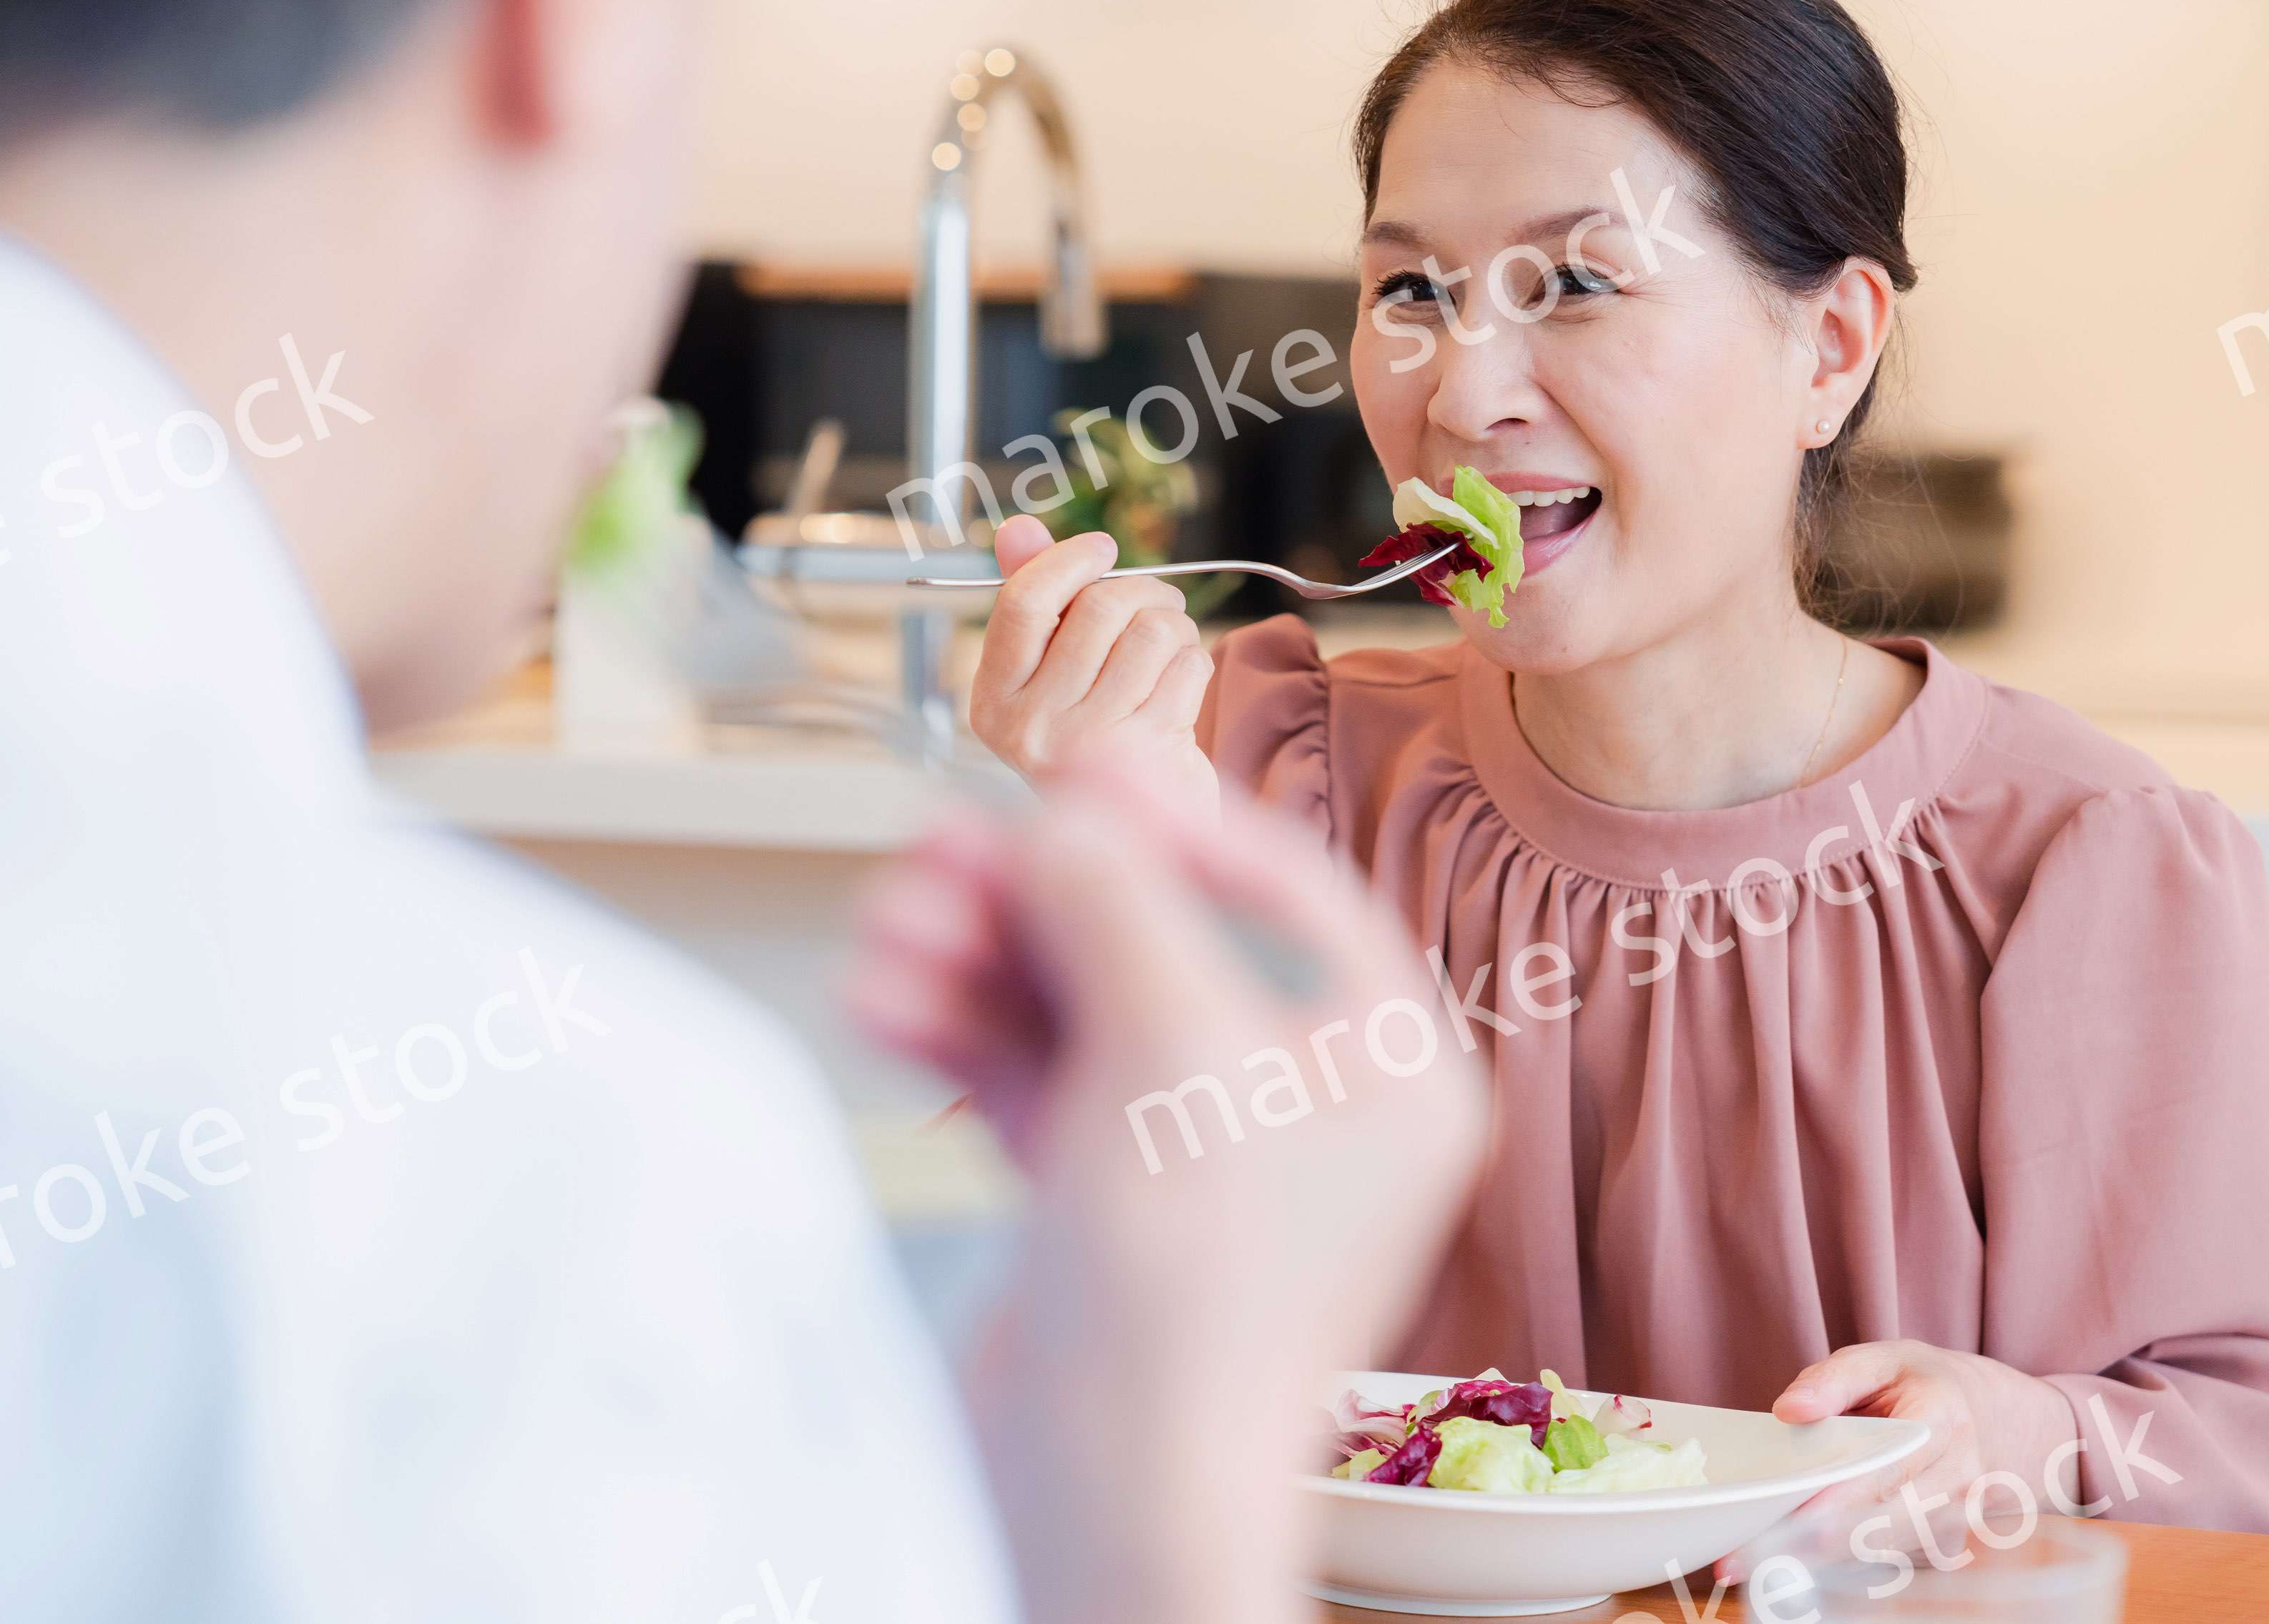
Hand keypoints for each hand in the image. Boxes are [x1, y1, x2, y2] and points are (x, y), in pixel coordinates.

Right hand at [844, 747, 1485, 1623]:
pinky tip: (885, 996)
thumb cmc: (1191, 1302)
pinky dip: (959, 1035)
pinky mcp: (1106, 1206)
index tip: (1075, 767)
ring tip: (888, 925)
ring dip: (974, 957)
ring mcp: (1198, 1160)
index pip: (1283, 891)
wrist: (1112, 1501)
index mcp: (1383, 1069)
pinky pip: (1032, 1082)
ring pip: (1077, 1008)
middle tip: (939, 849)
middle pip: (1157, 942)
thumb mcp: (1167, 1052)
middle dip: (1035, 895)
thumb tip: (1073, 811)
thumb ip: (1117, 906)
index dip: (1169, 819)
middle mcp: (1301, 1107)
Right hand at [966, 515, 1216, 807]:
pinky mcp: (1148, 755)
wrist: (1138, 829)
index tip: (1102, 548)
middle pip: (1098, 609)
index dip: (1067, 561)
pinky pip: (1186, 668)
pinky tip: (1180, 685)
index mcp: (993, 700)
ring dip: (1175, 627)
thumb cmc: (1091, 734)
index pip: (1022, 604)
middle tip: (1158, 605)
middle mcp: (1030, 728)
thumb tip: (1016, 528)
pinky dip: (1194, 663)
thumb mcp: (1048, 674)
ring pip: (1150, 632)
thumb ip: (1030, 599)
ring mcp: (1088, 745)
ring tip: (1170, 645)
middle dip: (1143, 592)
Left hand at [1712, 1340, 2077, 1587]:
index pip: (1870, 1479)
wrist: (2016, 1423)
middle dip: (1801, 1549)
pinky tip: (1796, 1557)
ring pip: (1878, 1554)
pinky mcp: (1948, 1546)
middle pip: (1872, 1531)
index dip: (1813, 1511)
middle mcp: (1957, 1482)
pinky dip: (1841, 1560)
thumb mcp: (1888, 1358)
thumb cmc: (1937, 1385)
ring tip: (1750, 1565)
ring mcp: (1959, 1523)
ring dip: (1814, 1562)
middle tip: (1735, 1563)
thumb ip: (1833, 1378)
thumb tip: (1787, 1411)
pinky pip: (1888, 1559)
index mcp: (1941, 1425)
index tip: (1758, 1531)